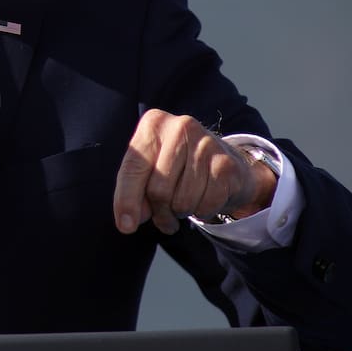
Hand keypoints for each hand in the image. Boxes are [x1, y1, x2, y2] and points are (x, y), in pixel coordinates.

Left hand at [112, 108, 275, 234]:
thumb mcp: (149, 169)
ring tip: (183, 204)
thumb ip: (134, 192)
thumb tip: (128, 222)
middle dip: (159, 212)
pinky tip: (203, 198)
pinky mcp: (225, 163)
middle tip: (164, 215)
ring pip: (182, 201)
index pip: (133, 168)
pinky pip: (206, 205)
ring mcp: (206, 144)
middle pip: (158, 189)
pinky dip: (202, 211)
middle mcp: (180, 127)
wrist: (225, 159)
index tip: (125, 226)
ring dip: (181, 213)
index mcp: (153, 124)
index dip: (127, 200)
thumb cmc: (177, 166)